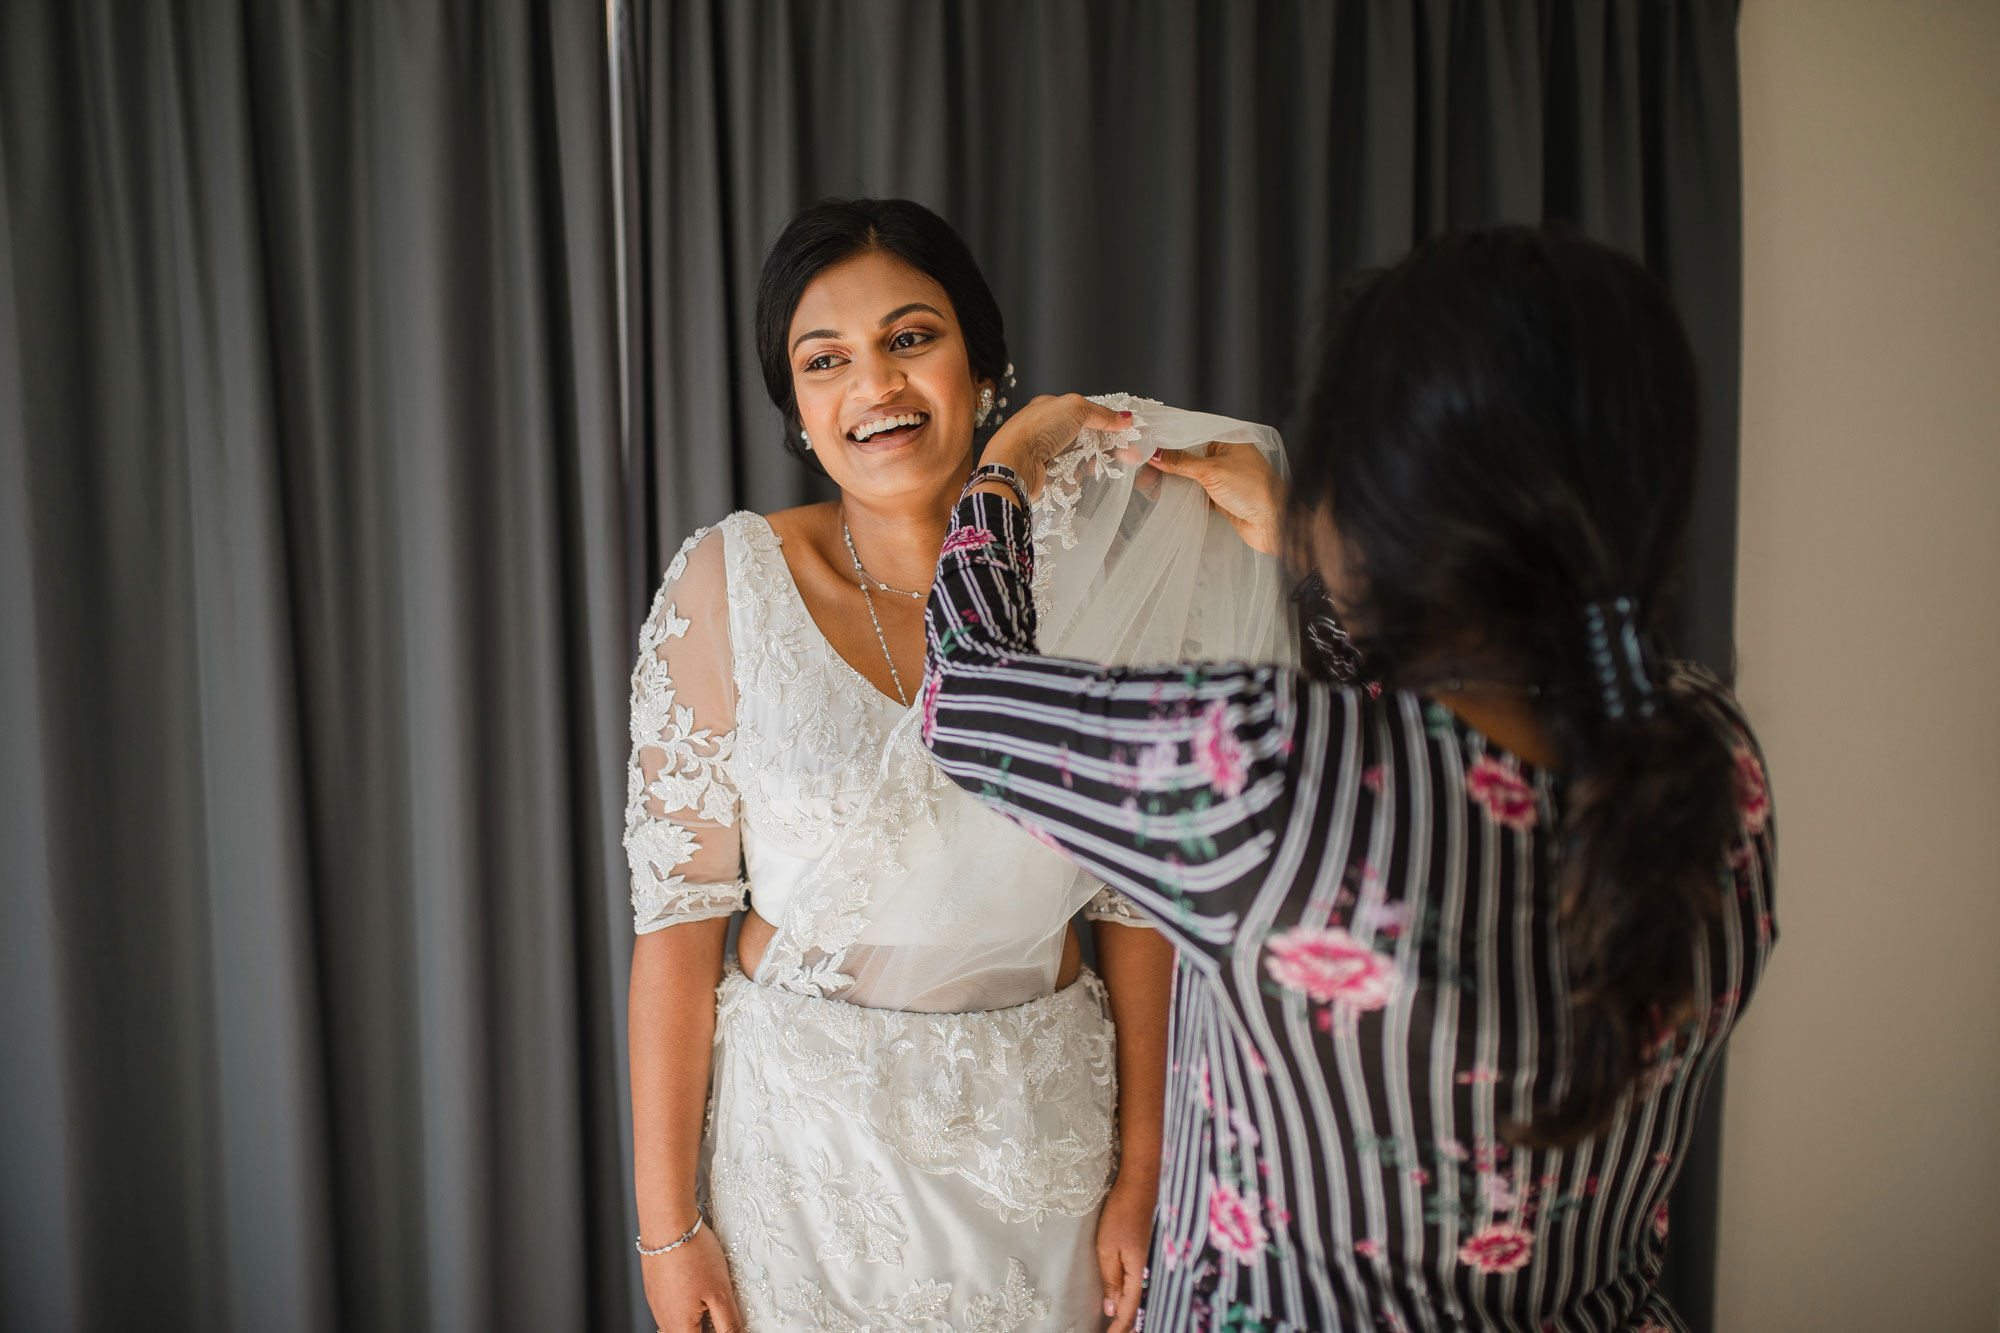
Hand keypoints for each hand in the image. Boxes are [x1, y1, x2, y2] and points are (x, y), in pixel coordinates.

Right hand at [641, 1221, 743, 1332]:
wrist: (667, 1223)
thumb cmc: (693, 1254)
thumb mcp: (720, 1293)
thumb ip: (729, 1324)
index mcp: (680, 1327)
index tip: (730, 1324)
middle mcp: (664, 1319)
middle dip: (709, 1326)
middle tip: (722, 1308)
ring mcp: (657, 1304)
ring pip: (681, 1322)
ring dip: (698, 1317)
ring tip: (712, 1296)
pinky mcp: (655, 1289)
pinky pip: (673, 1306)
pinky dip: (688, 1302)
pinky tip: (698, 1285)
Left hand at [979, 394, 1131, 500]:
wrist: (1013, 464)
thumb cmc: (1038, 429)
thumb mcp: (1076, 408)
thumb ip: (1101, 413)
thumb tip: (1124, 417)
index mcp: (1048, 408)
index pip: (1083, 413)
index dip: (1106, 422)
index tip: (1126, 433)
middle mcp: (1043, 429)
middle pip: (1082, 438)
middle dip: (1106, 447)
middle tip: (1128, 456)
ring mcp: (1041, 453)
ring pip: (1075, 459)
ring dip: (1090, 464)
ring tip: (1102, 468)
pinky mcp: (1040, 475)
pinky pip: (1065, 477)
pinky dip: (1073, 479)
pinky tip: (1078, 479)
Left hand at [1095, 1175, 1155, 1332]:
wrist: (1138, 1185)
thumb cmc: (1121, 1213)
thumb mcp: (1108, 1248)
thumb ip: (1111, 1280)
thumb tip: (1111, 1310)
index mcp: (1136, 1271)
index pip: (1129, 1309)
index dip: (1119, 1327)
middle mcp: (1142, 1269)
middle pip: (1135, 1306)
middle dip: (1124, 1324)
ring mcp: (1141, 1260)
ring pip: (1135, 1295)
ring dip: (1125, 1312)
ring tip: (1115, 1326)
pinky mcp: (1138, 1252)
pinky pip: (1134, 1282)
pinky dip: (1127, 1296)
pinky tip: (1120, 1300)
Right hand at [1142, 440, 1286, 554]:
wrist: (1273, 524)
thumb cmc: (1252, 490)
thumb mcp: (1211, 471)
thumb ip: (1181, 463)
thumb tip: (1155, 454)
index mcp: (1227, 440)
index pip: (1190, 435)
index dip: (1166, 441)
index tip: (1144, 446)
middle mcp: (1225, 455)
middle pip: (1187, 456)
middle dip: (1163, 464)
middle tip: (1141, 472)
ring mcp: (1223, 476)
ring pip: (1189, 475)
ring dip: (1170, 480)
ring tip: (1146, 486)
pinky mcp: (1221, 496)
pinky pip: (1195, 492)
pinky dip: (1180, 495)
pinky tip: (1163, 497)